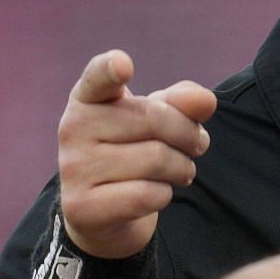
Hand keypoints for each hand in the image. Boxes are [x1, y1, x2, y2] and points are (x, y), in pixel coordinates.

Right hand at [59, 50, 215, 259]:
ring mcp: (73, 168)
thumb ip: (182, 103)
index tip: (123, 65)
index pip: (98, 78)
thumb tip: (206, 101)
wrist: (104, 213)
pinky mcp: (82, 206)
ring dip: (182, 168)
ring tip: (179, 171)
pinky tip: (156, 193)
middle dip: (188, 135)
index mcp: (88, 98)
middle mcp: (73, 127)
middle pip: (154, 120)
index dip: (110, 69)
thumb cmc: (133, 152)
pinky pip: (147, 195)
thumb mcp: (158, 121)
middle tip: (197, 146)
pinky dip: (165, 195)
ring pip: (156, 159)